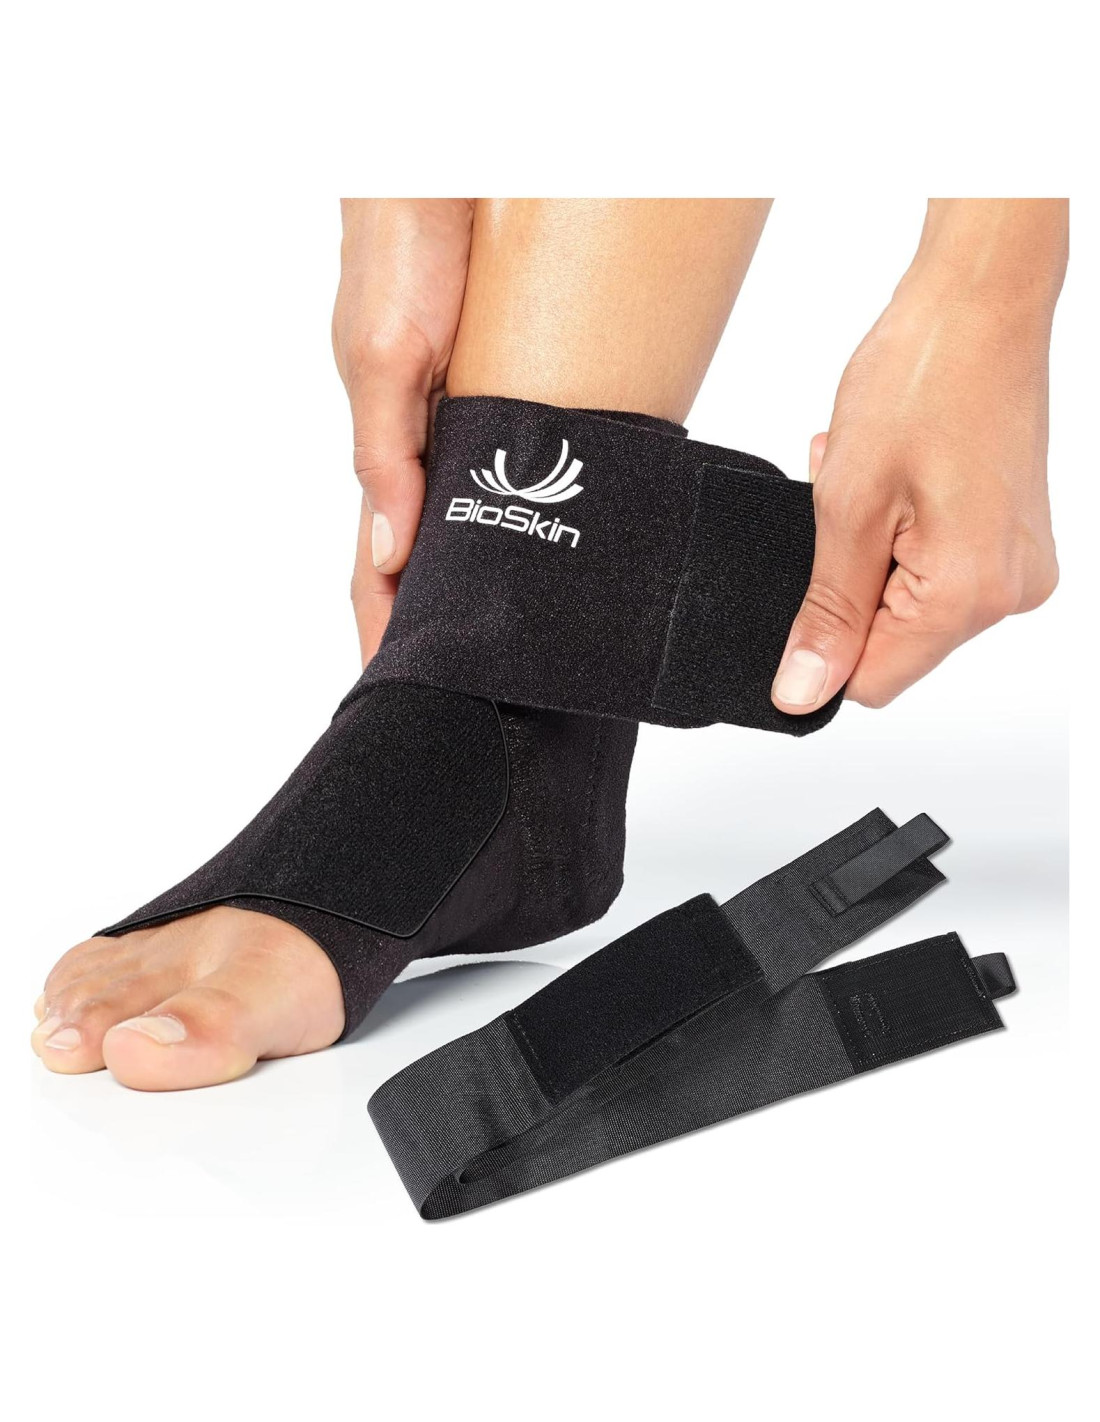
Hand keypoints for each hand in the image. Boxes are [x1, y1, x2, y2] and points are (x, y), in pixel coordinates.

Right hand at [332, 198, 472, 663]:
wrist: (446, 164)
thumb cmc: (401, 246)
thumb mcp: (383, 355)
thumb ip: (386, 454)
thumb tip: (390, 553)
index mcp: (383, 450)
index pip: (378, 569)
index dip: (385, 632)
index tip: (400, 698)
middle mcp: (422, 449)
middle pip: (424, 563)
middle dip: (435, 629)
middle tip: (470, 695)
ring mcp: (459, 427)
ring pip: (468, 528)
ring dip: (479, 586)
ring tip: (507, 649)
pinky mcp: (498, 396)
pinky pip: (504, 477)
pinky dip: (514, 526)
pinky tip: (543, 553)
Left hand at [772, 201, 1064, 712]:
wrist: (980, 301)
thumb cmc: (925, 376)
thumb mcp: (847, 506)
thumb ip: (827, 612)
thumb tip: (803, 691)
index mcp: (970, 594)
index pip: (871, 682)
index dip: (825, 642)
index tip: (814, 579)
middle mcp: (1011, 591)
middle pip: (894, 642)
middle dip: (852, 582)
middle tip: (851, 506)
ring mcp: (1019, 564)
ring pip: (910, 601)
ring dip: (874, 552)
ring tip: (876, 481)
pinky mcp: (1014, 538)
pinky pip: (938, 566)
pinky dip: (903, 532)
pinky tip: (899, 479)